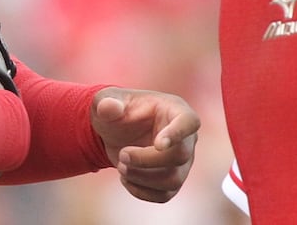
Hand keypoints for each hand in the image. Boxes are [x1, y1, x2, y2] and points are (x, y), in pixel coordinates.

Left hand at [91, 87, 199, 202]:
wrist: (115, 132)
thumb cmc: (117, 111)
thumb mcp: (106, 101)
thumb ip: (107, 102)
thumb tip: (109, 108)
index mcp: (174, 110)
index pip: (189, 122)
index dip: (178, 134)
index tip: (159, 144)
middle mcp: (185, 137)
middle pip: (180, 156)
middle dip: (146, 160)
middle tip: (122, 155)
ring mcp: (182, 161)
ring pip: (174, 180)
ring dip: (142, 178)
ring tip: (121, 167)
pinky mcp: (172, 180)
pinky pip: (164, 195)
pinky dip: (140, 191)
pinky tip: (126, 178)